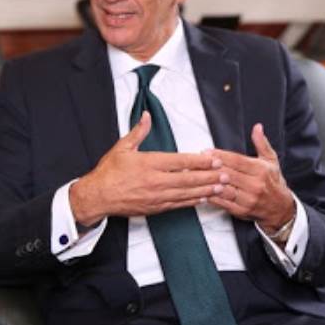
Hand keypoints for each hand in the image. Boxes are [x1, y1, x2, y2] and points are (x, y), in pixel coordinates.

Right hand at [70, 112, 224, 225]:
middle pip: (188, 178)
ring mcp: (156, 196)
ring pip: (186, 193)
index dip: (200, 161)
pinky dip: (192, 201)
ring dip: (205, 190)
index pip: (181, 161)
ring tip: (221, 187)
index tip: (215, 159)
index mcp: (149, 163)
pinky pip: (178, 204)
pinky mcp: (155, 208)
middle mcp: (155, 181)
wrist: (98, 196)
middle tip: (226, 174)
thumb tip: (146, 116)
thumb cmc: (109, 172)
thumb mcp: (122, 148)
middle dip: (209, 176)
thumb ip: (138, 132)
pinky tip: (203, 198)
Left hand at [207, 123, 295, 233]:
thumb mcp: (271, 161)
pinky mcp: (241, 211)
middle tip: (196, 162)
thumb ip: (262, 143)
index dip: (220, 156)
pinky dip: (211, 196)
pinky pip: (223, 202)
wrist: (281, 209)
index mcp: (261, 170)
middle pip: (228, 174)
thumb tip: (257, 127)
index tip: (206, 151)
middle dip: (210, 167)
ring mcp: (248, 199)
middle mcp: (255, 185)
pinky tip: (202, 190)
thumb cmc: (274, 182)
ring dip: (208, 182)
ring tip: (195, 175)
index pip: (237, 160)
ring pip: (224, 189)